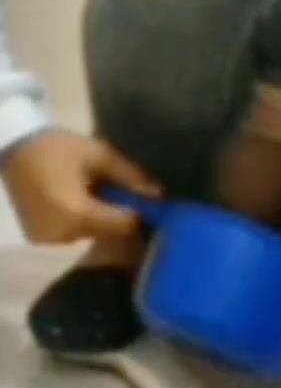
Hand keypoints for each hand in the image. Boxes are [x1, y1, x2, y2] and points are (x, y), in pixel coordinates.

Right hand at [3, 132, 160, 245]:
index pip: (125, 226)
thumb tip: (158, 194)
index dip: (140, 214)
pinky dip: (79, 222)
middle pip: (108, 233)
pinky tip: (78, 201)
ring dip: (99, 219)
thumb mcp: (99, 155)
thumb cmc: (58, 147)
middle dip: (119, 215)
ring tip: (97, 194)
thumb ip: (130, 176)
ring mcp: (48, 240)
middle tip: (124, 194)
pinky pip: (70, 235)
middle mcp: (63, 234)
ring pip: (90, 235)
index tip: (148, 201)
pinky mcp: (37, 238)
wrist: (13, 147)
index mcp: (79, 214)